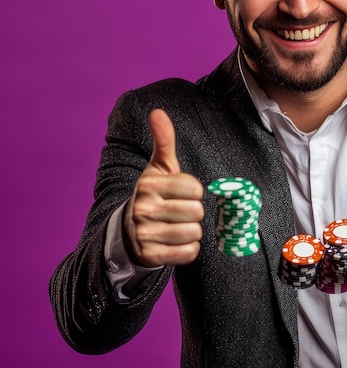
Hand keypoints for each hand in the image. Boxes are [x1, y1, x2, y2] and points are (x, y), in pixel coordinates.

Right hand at [123, 109, 203, 266]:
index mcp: (149, 184)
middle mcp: (143, 208)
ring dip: (192, 231)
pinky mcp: (150, 255)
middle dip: (194, 213)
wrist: (129, 231)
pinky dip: (188, 249)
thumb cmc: (154, 194)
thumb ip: (163, 140)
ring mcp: (145, 234)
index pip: (195, 189)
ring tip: (177, 226)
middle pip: (196, 212)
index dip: (195, 192)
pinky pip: (188, 253)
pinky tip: (175, 242)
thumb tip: (158, 111)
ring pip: (194, 233)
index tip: (183, 193)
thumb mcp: (158, 167)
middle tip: (180, 212)